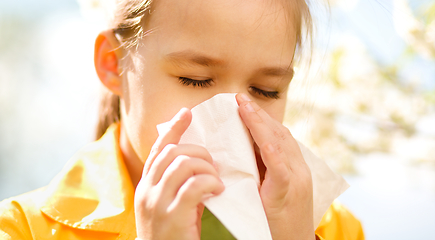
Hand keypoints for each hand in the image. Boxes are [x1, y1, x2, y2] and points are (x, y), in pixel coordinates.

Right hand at [134, 108, 224, 239]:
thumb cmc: (171, 234)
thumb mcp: (169, 205)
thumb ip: (178, 184)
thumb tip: (200, 163)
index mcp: (145, 185)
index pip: (158, 149)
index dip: (173, 129)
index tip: (187, 113)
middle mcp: (146, 191)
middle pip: (172, 152)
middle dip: (198, 152)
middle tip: (213, 164)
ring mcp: (157, 203)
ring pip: (183, 164)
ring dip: (206, 167)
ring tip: (216, 180)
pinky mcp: (173, 216)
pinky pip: (194, 185)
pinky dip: (210, 182)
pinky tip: (218, 190)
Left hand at [236, 93, 314, 239]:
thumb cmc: (279, 220)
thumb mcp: (270, 190)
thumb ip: (260, 170)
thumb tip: (237, 153)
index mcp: (293, 167)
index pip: (277, 135)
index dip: (260, 118)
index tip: (243, 103)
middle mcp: (298, 168)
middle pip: (278, 134)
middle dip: (258, 114)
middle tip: (239, 98)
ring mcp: (297, 180)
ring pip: (280, 144)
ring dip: (260, 124)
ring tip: (243, 107)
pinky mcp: (289, 193)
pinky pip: (281, 169)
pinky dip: (272, 152)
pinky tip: (262, 140)